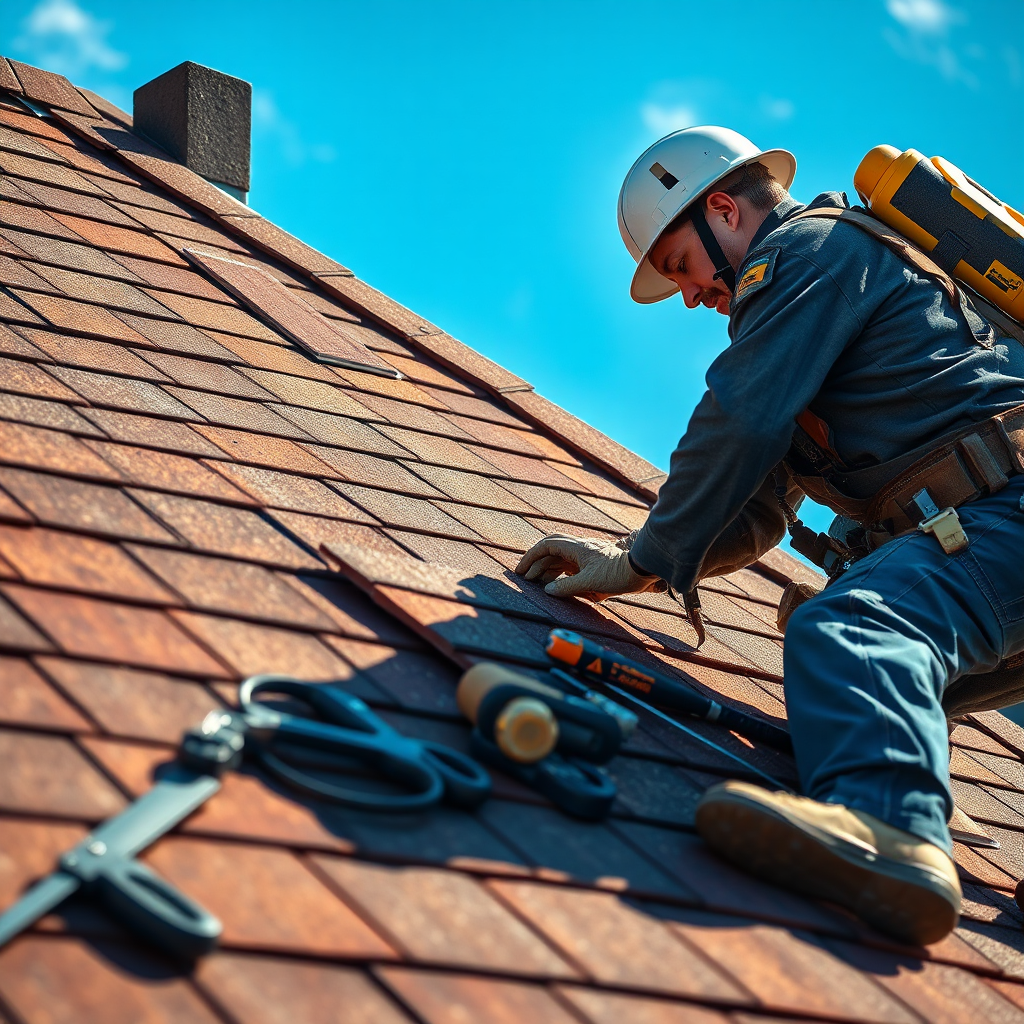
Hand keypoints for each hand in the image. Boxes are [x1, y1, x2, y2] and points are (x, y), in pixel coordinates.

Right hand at [515, 534, 662, 601]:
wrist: (643, 569)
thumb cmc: (618, 574)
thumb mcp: (590, 583)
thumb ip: (567, 587)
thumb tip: (548, 590)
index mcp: (576, 548)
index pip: (546, 546)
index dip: (530, 557)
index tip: (521, 570)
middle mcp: (579, 549)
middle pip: (551, 552)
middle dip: (536, 564)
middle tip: (526, 579)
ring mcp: (587, 556)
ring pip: (561, 559)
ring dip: (548, 569)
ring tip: (539, 583)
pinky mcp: (594, 564)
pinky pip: (572, 567)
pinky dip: (561, 574)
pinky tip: (559, 584)